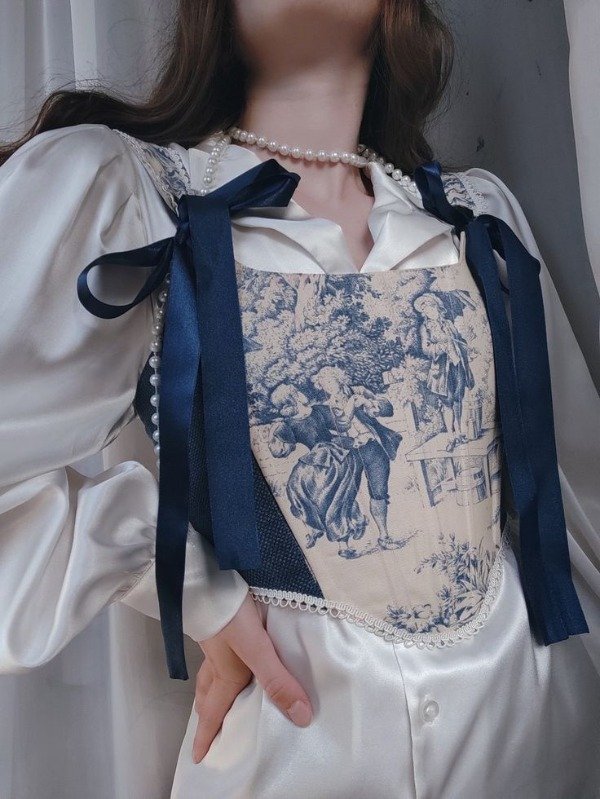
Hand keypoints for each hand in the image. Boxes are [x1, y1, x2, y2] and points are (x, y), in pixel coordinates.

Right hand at [192, 592, 312, 762]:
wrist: (206, 578)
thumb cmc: (229, 616)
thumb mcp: (257, 648)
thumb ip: (277, 680)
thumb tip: (300, 718)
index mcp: (226, 673)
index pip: (215, 711)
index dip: (207, 735)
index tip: (197, 757)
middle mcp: (217, 660)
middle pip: (207, 693)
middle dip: (206, 713)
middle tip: (205, 726)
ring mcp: (214, 639)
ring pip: (208, 672)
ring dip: (209, 687)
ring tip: (213, 694)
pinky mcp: (217, 621)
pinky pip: (214, 651)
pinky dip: (215, 660)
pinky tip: (224, 650)